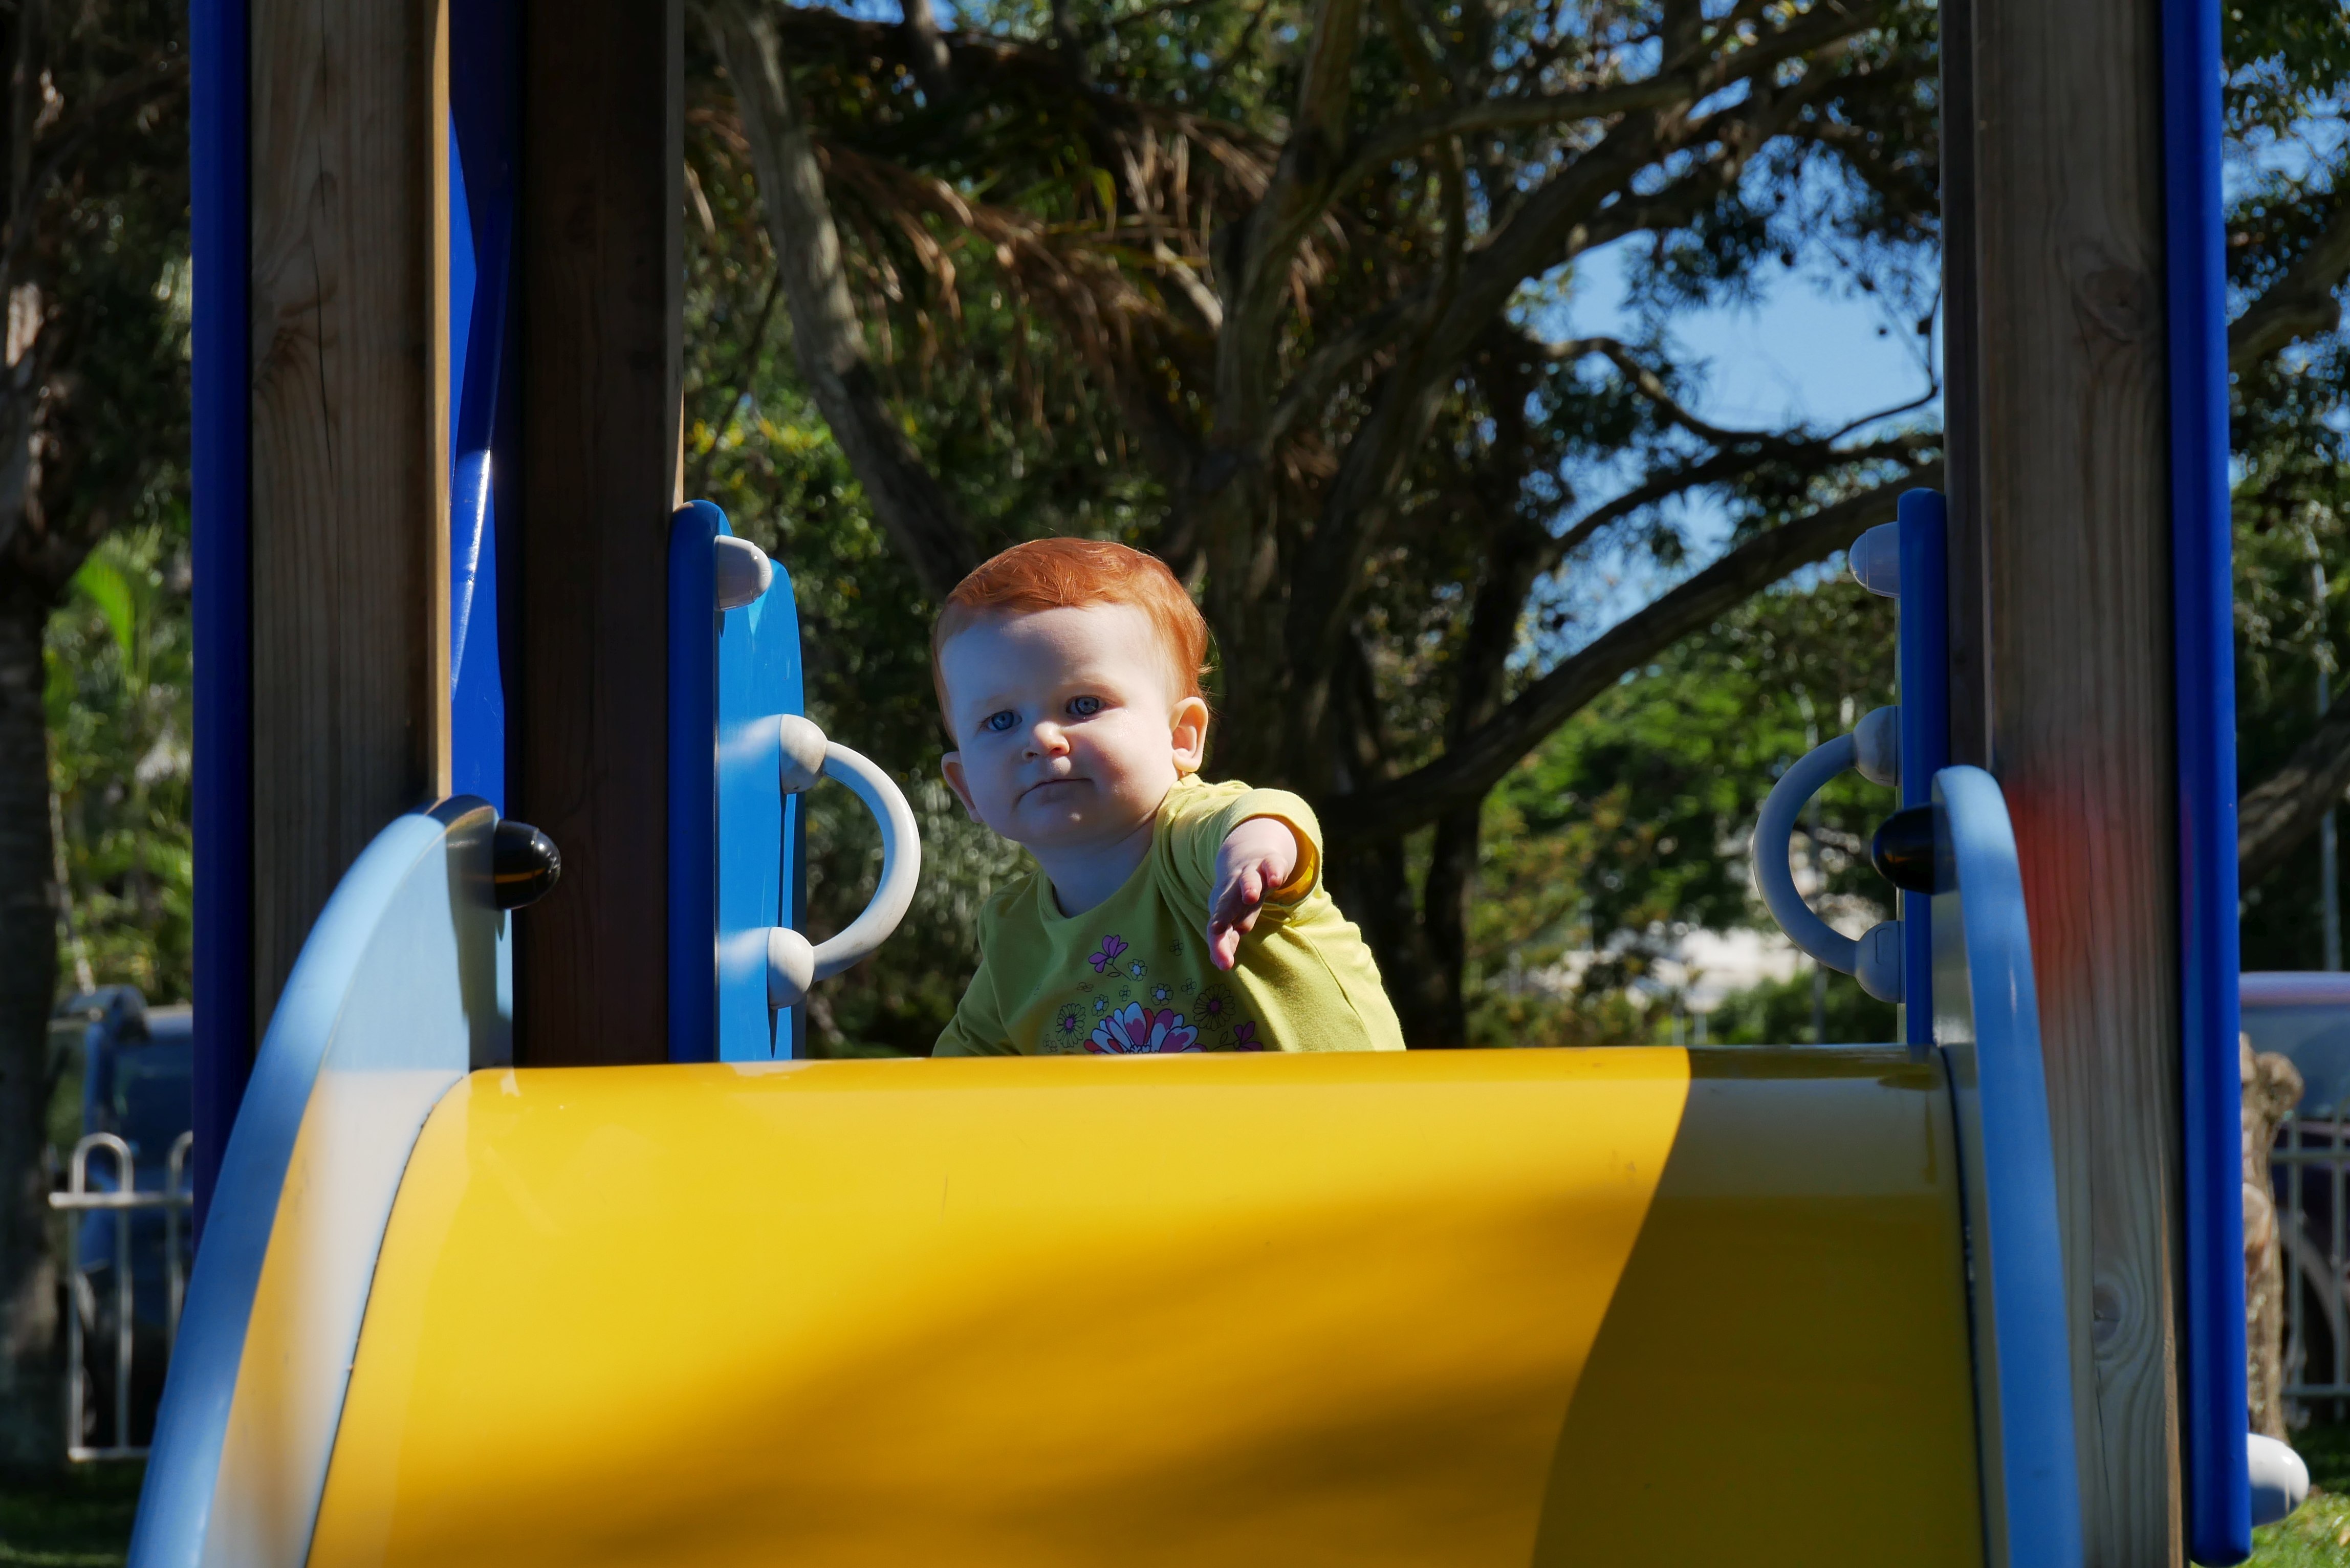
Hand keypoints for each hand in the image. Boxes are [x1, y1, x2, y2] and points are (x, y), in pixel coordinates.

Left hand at [1208, 818, 1300, 970]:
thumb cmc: (1239, 897)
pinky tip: (1276, 880)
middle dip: (1222, 917)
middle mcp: (1234, 891)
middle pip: (1226, 905)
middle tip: (1218, 930)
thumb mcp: (1234, 918)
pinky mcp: (1269, 863)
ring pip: (1247, 880)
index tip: (1223, 964)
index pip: (1218, 930)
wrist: (1248, 857)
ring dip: (1248, 887)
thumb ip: (1228, 939)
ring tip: (1250, 896)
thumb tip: (1219, 962)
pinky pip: (1271, 866)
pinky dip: (1273, 872)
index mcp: (1223, 909)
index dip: (1219, 946)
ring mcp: (1251, 875)